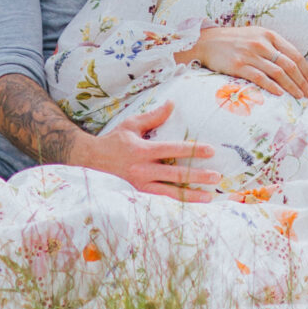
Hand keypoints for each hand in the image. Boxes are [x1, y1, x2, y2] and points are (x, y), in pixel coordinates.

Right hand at [80, 102, 220, 202]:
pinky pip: (162, 201)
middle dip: (198, 175)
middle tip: (216, 176)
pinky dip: (178, 203)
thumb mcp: (131, 124)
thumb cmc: (113, 141)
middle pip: (175, 174)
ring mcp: (140, 185)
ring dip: (192, 195)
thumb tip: (172, 103)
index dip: (193, 150)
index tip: (211, 150)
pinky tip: (192, 204)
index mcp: (141, 151)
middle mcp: (142, 170)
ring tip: (210, 196)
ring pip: (171, 193)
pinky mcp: (139, 195)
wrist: (91, 161)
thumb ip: (153, 116)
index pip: (172, 150)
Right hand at [185, 21, 307, 97]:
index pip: (294, 54)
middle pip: (289, 65)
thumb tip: (292, 64)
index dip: (306, 70)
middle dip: (302, 81)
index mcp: (268, 35)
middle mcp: (261, 43)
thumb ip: (272, 46)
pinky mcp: (239, 65)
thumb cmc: (233, 41)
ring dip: (292, 87)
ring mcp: (250, 54)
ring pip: (278, 73)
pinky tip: (280, 94)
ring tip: (299, 96)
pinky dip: (273, 87)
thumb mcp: (255, 36)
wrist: (206, 42)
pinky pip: (260, 78)